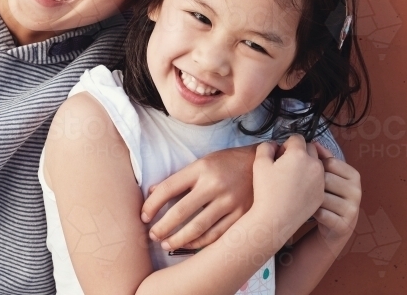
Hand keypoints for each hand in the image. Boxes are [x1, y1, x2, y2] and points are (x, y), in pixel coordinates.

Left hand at [141, 144, 255, 251]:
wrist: (262, 164)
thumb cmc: (227, 163)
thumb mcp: (202, 162)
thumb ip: (179, 178)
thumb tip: (152, 192)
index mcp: (201, 168)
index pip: (168, 188)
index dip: (152, 205)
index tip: (144, 216)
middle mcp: (215, 184)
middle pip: (180, 211)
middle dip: (162, 227)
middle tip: (152, 235)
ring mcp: (230, 201)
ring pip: (198, 228)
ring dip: (178, 239)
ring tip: (166, 243)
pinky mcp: (242, 215)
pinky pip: (216, 235)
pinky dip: (200, 243)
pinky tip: (189, 245)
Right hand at [251, 136, 325, 236]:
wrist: (275, 219)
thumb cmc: (266, 191)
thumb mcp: (259, 163)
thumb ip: (266, 147)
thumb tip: (274, 145)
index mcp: (299, 154)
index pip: (297, 138)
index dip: (287, 144)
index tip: (280, 155)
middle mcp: (314, 164)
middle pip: (310, 149)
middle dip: (300, 152)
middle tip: (286, 165)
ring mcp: (320, 180)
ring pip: (316, 164)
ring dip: (307, 165)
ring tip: (292, 177)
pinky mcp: (322, 194)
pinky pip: (318, 181)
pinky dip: (310, 181)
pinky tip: (297, 190)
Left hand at [311, 143, 361, 247]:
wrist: (335, 228)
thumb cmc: (330, 197)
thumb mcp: (331, 176)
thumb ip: (324, 158)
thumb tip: (314, 143)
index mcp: (354, 175)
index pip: (329, 163)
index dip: (316, 168)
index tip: (312, 175)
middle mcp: (357, 191)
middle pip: (325, 179)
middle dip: (313, 184)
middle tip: (308, 190)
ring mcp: (352, 209)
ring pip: (322, 196)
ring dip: (311, 199)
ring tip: (310, 201)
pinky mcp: (344, 225)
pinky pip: (321, 213)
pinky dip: (313, 212)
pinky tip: (312, 213)